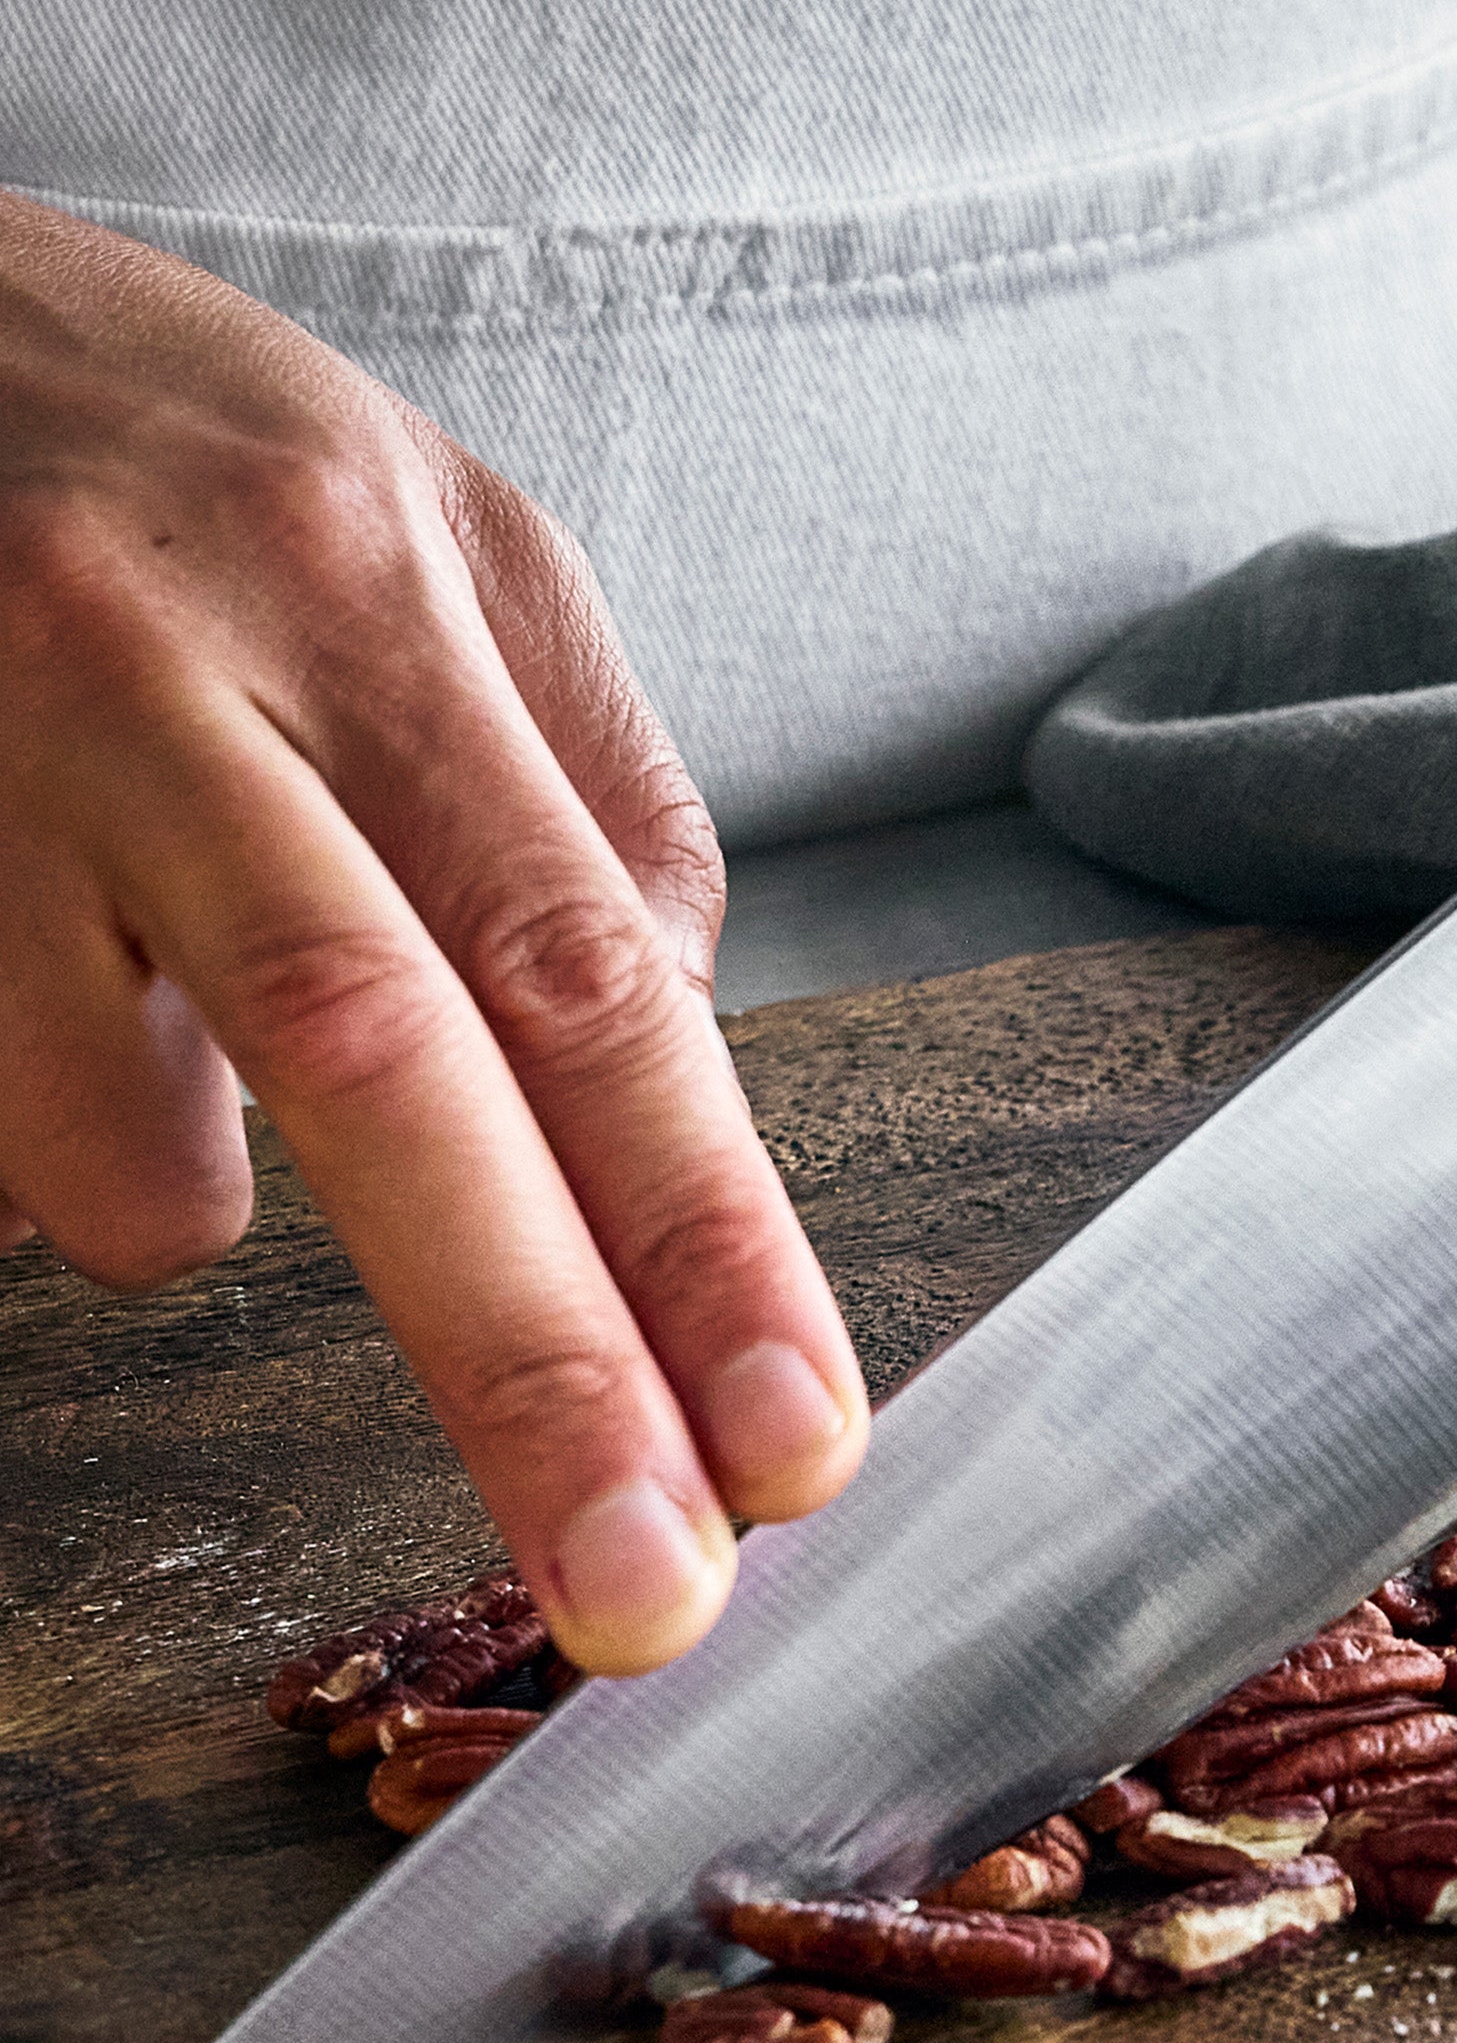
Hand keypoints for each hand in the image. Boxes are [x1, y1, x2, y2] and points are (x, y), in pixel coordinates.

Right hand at [0, 192, 866, 1668]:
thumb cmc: (165, 446)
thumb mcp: (432, 543)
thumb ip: (579, 797)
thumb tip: (662, 1038)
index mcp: (393, 593)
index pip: (592, 974)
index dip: (705, 1235)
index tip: (794, 1442)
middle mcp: (187, 660)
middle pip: (397, 1074)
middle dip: (541, 1370)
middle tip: (646, 1596)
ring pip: (128, 1149)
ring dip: (179, 1192)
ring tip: (142, 1027)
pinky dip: (51, 1108)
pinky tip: (23, 951)